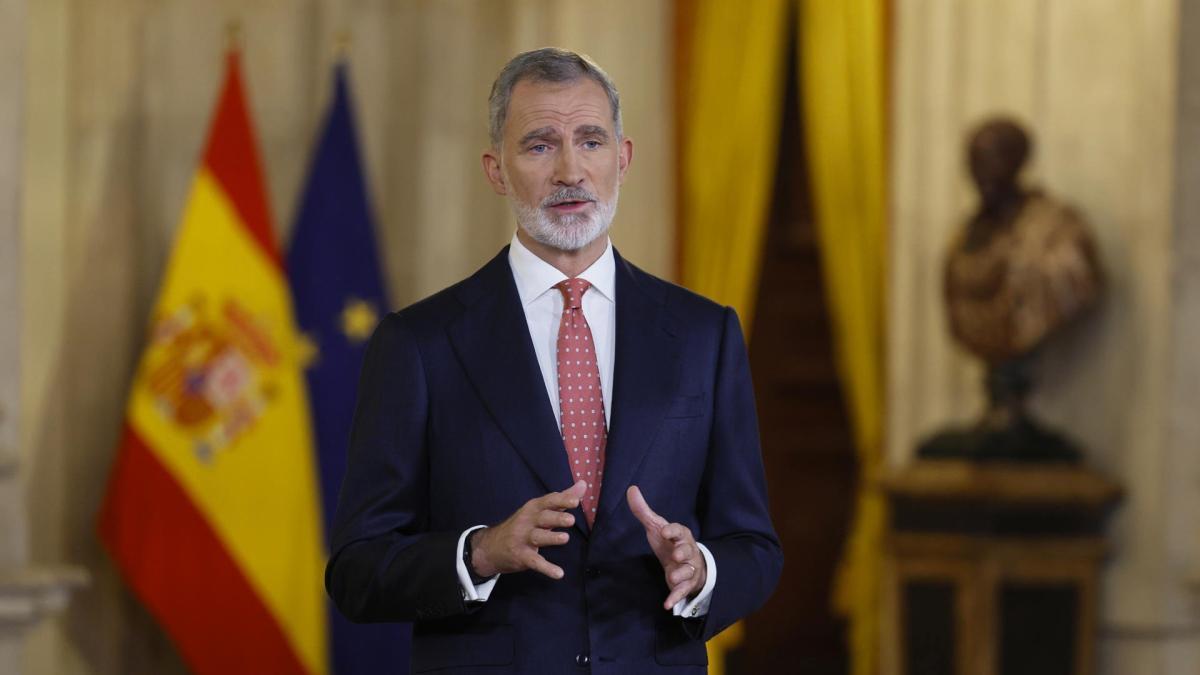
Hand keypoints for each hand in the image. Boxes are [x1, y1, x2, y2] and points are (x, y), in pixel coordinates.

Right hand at [471, 480, 585, 579]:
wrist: (491, 547)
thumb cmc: (523, 525)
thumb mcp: (539, 510)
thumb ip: (562, 499)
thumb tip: (583, 484)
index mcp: (533, 508)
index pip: (548, 501)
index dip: (562, 500)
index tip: (576, 501)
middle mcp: (527, 521)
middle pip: (543, 518)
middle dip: (557, 518)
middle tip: (571, 520)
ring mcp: (522, 539)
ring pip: (538, 537)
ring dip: (551, 538)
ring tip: (565, 538)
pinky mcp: (521, 556)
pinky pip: (535, 562)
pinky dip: (546, 568)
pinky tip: (559, 573)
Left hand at [626, 485, 706, 609]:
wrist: (686, 563)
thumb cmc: (669, 542)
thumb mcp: (656, 527)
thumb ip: (643, 511)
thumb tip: (631, 489)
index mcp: (680, 535)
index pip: (679, 530)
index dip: (673, 531)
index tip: (664, 531)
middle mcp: (687, 550)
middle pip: (688, 550)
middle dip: (683, 551)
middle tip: (676, 554)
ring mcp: (688, 568)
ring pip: (688, 571)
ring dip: (681, 574)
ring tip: (673, 577)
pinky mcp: (686, 584)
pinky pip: (683, 591)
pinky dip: (676, 597)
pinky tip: (667, 605)